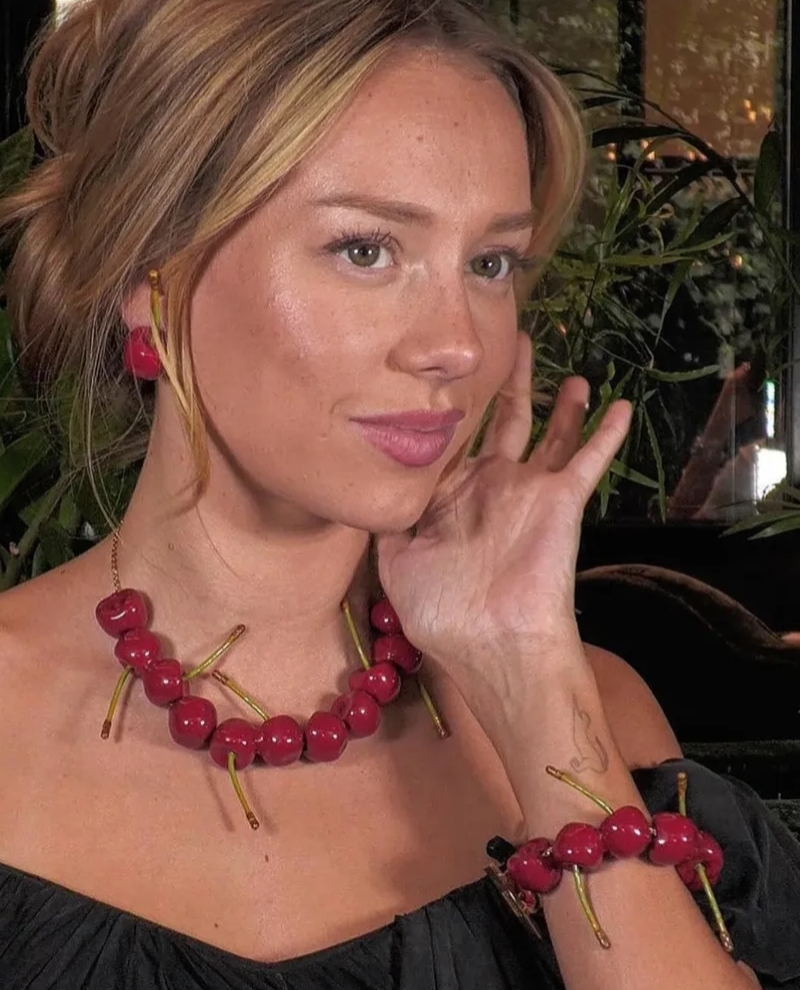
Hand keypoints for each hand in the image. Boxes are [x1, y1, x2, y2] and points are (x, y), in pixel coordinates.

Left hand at [374, 333, 631, 678]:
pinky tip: (620, 404)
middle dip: (510, 388)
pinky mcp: (562, 500)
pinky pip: (589, 459)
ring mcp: (529, 492)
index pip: (454, 445)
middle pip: (504, 425)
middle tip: (516, 345)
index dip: (452, 413)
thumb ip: (387, 524)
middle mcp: (493, 488)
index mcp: (454, 500)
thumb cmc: (442, 611)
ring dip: (564, 407)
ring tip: (577, 375)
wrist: (491, 643)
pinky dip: (604, 432)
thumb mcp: (397, 563)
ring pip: (551, 435)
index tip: (447, 376)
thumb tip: (369, 494)